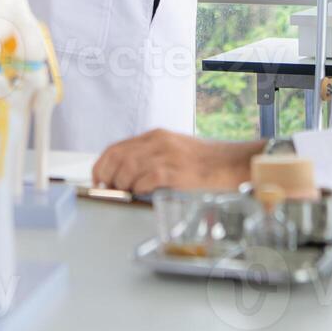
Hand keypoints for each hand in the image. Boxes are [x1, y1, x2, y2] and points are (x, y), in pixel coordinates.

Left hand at [91, 129, 265, 195]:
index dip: (102, 165)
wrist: (233, 164)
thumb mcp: (175, 152)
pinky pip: (147, 179)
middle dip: (107, 176)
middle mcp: (159, 142)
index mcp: (156, 136)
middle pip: (118, 157)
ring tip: (126, 193)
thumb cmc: (206, 163)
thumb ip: (152, 159)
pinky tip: (142, 193)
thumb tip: (127, 178)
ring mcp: (167, 156)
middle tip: (107, 191)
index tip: (98, 180)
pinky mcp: (176, 172)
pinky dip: (138, 188)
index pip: (117, 147)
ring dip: (122, 184)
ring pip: (128, 167)